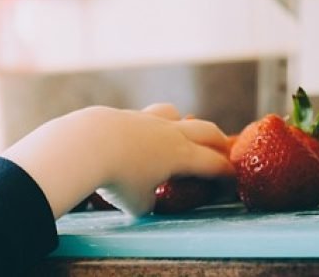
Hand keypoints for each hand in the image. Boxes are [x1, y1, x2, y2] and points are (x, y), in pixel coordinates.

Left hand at [1, 104, 233, 216]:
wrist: (86, 145)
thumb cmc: (117, 179)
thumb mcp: (137, 204)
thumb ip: (147, 203)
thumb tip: (145, 201)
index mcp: (181, 156)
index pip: (214, 163)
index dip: (227, 173)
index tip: (233, 179)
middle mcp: (170, 133)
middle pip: (206, 130)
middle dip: (218, 141)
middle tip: (223, 150)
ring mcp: (146, 120)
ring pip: (174, 114)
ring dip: (183, 123)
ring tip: (180, 134)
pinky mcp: (124, 115)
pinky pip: (144, 117)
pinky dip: (149, 127)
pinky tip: (137, 137)